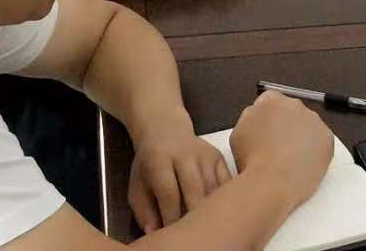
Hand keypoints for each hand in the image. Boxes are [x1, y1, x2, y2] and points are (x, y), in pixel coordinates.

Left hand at [128, 116, 232, 232]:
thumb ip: (144, 211)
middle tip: (191, 233)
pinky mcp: (219, 156)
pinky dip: (224, 200)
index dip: (171, 217)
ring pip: (213, 188)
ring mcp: (205, 153)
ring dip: (210, 210)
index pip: (169, 192)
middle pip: (195, 190)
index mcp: (159, 159)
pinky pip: (227, 182)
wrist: (165, 131)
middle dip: (193, 216)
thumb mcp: (137, 185)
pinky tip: (217, 212)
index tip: (171, 233)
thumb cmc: (149, 165)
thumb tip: (155, 233)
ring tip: (204, 226)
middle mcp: (185, 153)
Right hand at [231, 91, 332, 209]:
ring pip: (307, 126)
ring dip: (301, 136)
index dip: (267, 118)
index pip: (270, 101)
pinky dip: (314, 150)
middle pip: (291, 111)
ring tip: (290, 159)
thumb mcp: (238, 133)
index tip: (266, 132)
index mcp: (271, 100)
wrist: (273, 182)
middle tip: (277, 146)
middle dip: (286, 125)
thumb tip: (258, 119)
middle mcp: (294, 104)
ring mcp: (313, 120)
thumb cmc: (252, 161)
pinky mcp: (327, 138)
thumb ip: (250, 118)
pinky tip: (302, 164)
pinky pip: (320, 141)